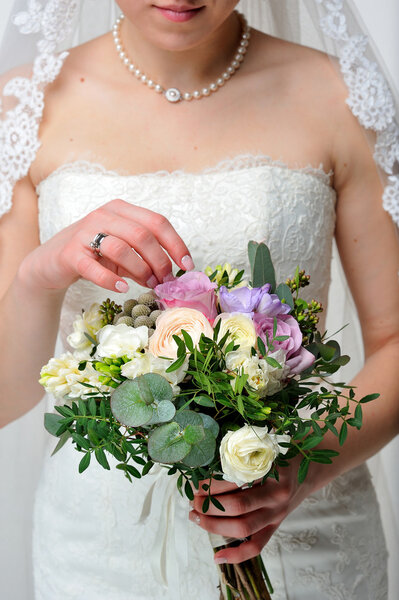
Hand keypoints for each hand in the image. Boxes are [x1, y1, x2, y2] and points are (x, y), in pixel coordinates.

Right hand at [18, 199, 191, 293]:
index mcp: (122, 210)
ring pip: (122, 248)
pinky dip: (111, 279)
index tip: (187, 266)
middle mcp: (104, 215)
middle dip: (160, 261)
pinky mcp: (70, 254)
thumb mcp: (123, 255)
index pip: (157, 222)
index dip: (176, 244)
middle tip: (165, 281)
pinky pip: (94, 267)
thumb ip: (145, 261)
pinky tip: (121, 288)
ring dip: (141, 270)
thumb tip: (169, 276)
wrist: (51, 262)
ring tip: (148, 285)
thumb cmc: (94, 256)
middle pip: (143, 235)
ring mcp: (85, 232)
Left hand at [189, 458, 309, 563]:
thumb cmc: (284, 454)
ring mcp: (276, 514)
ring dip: (214, 526)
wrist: (311, 470)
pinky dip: (236, 554)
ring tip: (195, 517)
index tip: (195, 484)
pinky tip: (217, 557)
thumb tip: (207, 459)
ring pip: (243, 528)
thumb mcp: (267, 446)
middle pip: (237, 507)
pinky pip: (257, 546)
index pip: (236, 481)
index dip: (212, 485)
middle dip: (209, 506)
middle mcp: (276, 495)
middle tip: (192, 501)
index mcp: (273, 471)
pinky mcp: (276, 526)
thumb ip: (244, 452)